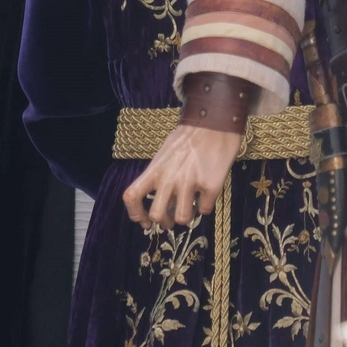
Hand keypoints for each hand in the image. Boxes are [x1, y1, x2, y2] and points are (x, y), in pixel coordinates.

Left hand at [122, 125, 242, 230]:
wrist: (214, 122)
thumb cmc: (188, 138)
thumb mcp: (164, 154)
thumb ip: (159, 176)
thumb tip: (160, 202)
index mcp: (155, 170)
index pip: (132, 196)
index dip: (136, 214)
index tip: (144, 222)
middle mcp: (169, 178)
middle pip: (157, 215)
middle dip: (164, 223)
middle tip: (171, 220)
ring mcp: (190, 182)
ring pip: (182, 219)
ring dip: (186, 216)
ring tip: (191, 206)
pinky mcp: (210, 186)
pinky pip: (205, 209)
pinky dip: (205, 205)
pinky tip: (206, 194)